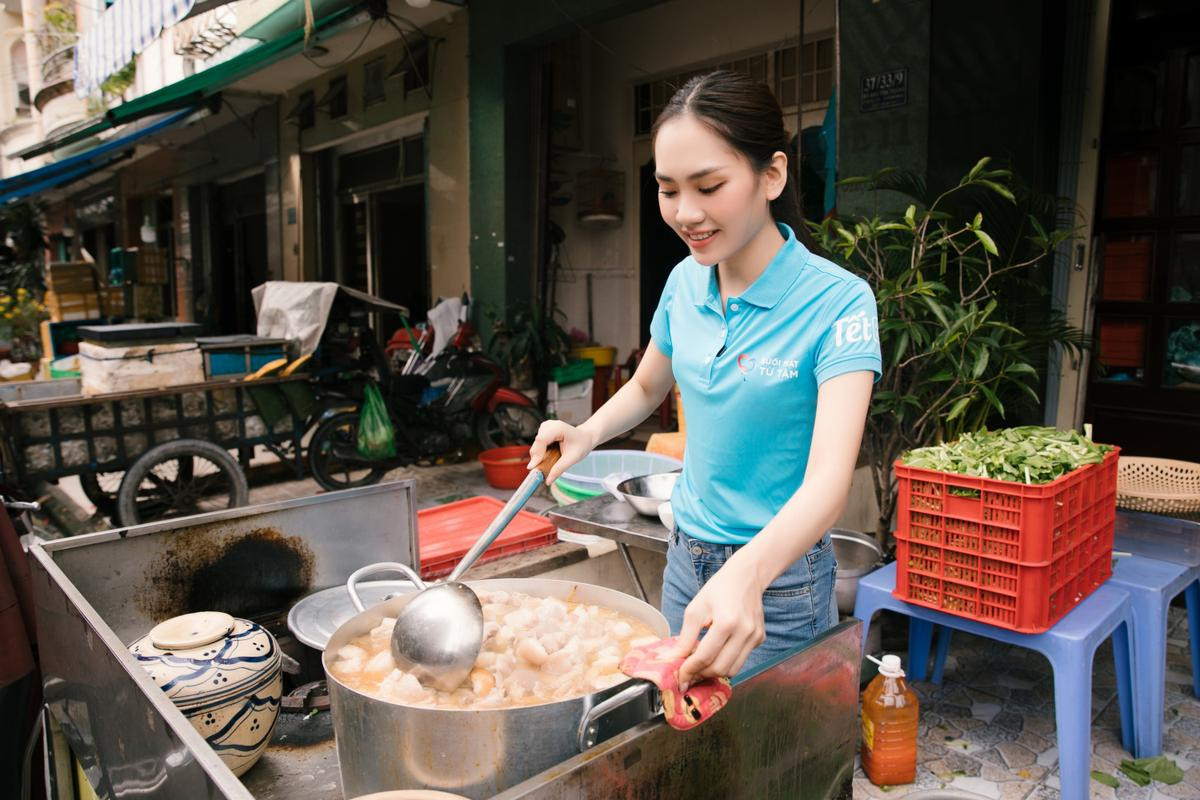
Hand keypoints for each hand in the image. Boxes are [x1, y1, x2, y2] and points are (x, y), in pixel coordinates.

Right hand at [526, 420, 595, 483]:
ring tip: (549, 462)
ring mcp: (545, 427)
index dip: (536, 454)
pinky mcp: (543, 431)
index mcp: (558, 428)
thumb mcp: (572, 458)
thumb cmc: (581, 445)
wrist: (585, 438)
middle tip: (540, 471)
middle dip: (537, 457)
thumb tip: (548, 481)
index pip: (541, 439)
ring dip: (539, 455)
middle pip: (537, 442)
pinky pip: (537, 444)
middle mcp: (550, 425)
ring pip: (535, 444)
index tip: (533, 468)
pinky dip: (540, 452)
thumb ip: (559, 469)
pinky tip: (549, 455)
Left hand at [673, 558, 765, 687]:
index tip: (679, 677)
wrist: (746, 577)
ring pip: (732, 670)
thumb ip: (685, 637)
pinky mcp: (760, 639)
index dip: (689, 670)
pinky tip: (716, 653)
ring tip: (700, 665)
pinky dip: (726, 662)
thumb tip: (672, 659)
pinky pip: (741, 660)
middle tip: (688, 673)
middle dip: (701, 674)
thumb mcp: (695, 609)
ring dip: (714, 672)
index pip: (705, 657)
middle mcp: (745, 632)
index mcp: (726, 622)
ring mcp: (755, 637)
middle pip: (720, 668)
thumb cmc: (718, 590)